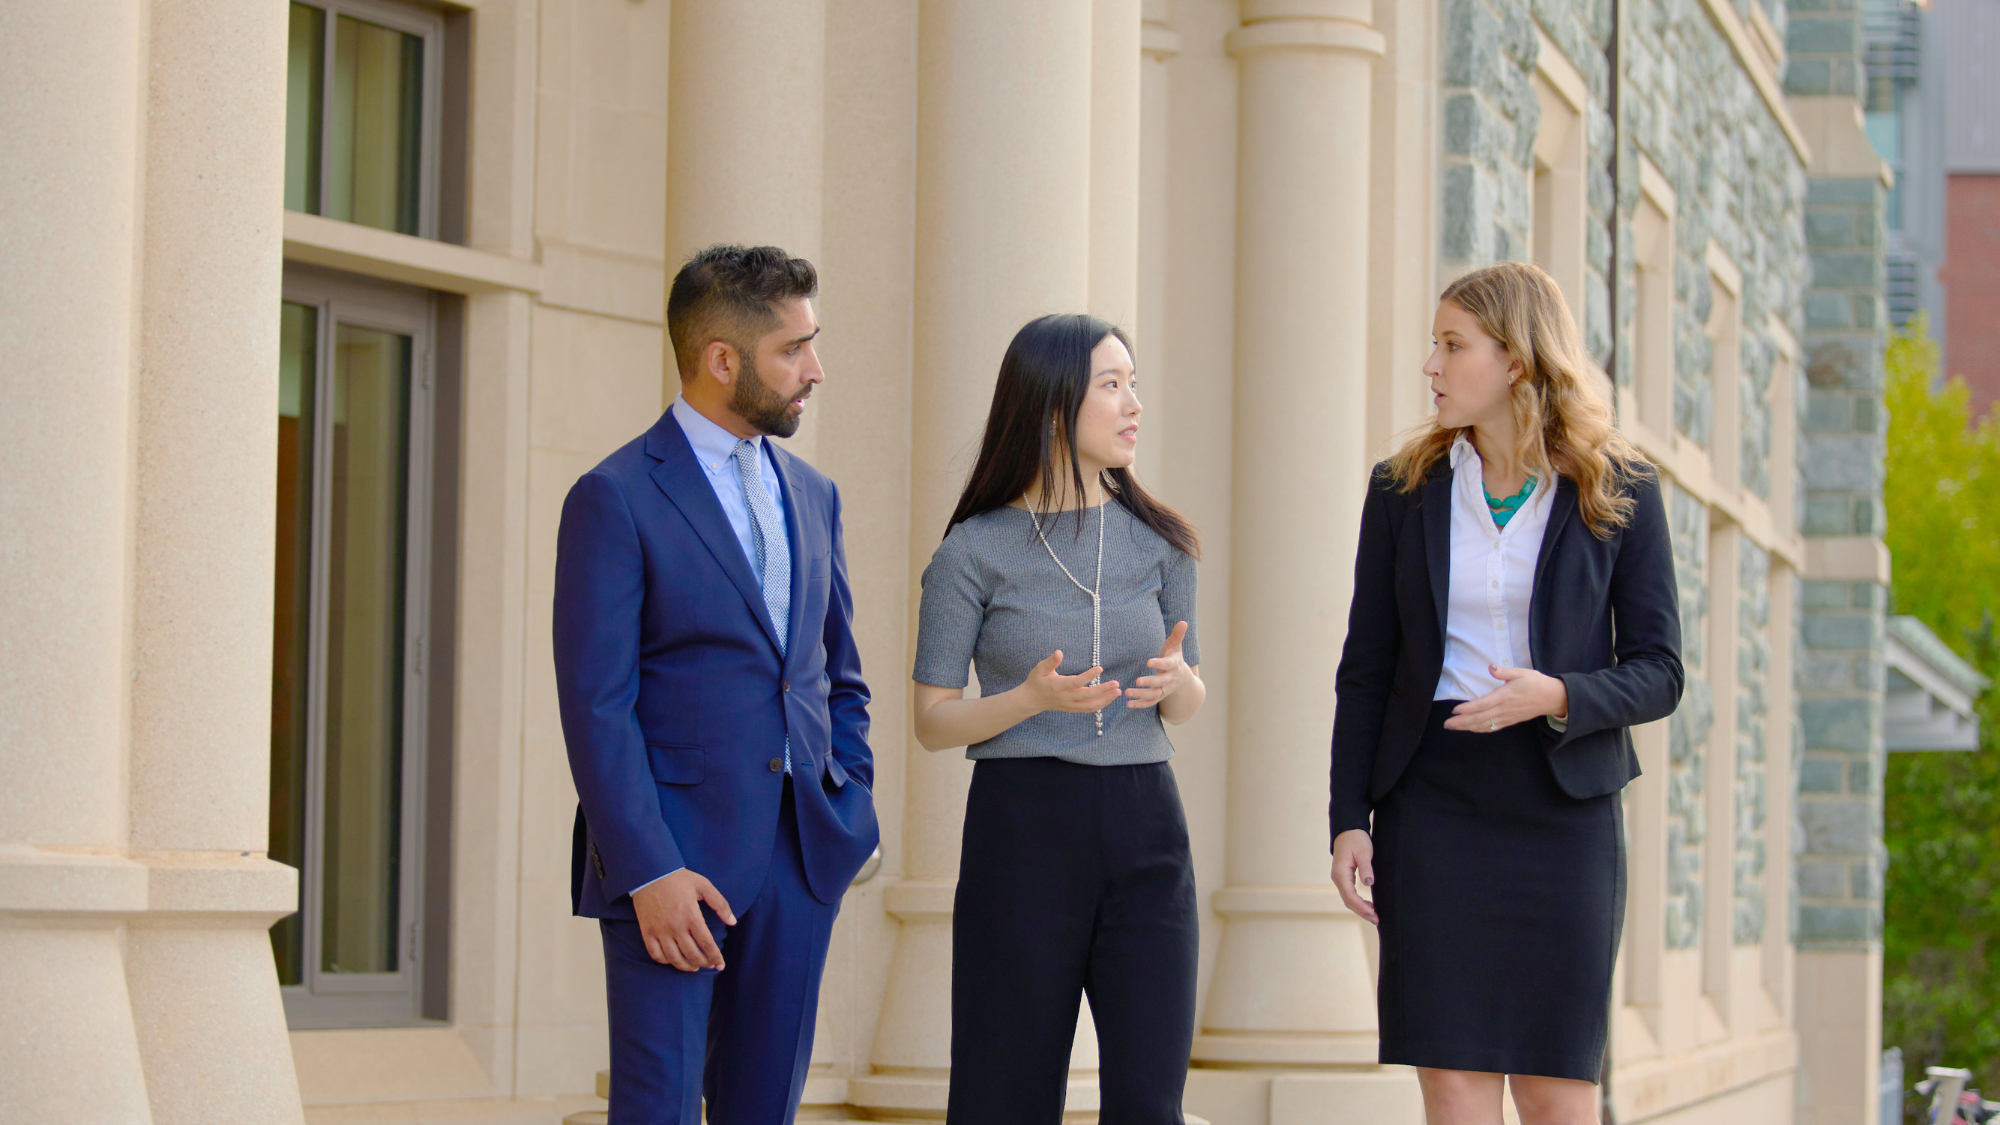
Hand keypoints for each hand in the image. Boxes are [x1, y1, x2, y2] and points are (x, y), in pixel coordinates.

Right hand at [631, 869, 735, 971]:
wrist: (650, 872)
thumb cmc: (678, 878)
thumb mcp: (704, 886)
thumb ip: (720, 904)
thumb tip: (732, 922)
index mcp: (692, 916)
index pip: (707, 944)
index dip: (715, 957)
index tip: (721, 965)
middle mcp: (676, 927)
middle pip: (692, 955)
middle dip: (703, 963)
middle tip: (709, 965)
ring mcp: (660, 931)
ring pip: (674, 958)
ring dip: (686, 967)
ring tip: (694, 967)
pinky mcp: (647, 932)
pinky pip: (656, 954)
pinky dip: (665, 961)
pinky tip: (673, 960)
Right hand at [1017, 650, 1121, 714]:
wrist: (1031, 700)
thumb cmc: (1036, 681)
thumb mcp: (1040, 668)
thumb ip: (1050, 661)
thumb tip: (1059, 652)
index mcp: (1058, 686)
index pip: (1076, 682)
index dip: (1089, 676)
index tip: (1100, 668)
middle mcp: (1066, 697)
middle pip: (1088, 696)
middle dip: (1103, 690)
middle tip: (1116, 684)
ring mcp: (1070, 705)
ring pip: (1090, 706)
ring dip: (1106, 700)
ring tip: (1117, 692)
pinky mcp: (1072, 709)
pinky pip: (1088, 709)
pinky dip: (1101, 705)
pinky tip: (1109, 698)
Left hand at [1125, 621, 1191, 708]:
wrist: (1183, 679)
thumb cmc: (1174, 657)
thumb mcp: (1176, 646)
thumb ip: (1177, 635)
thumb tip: (1183, 622)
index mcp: (1174, 665)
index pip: (1167, 664)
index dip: (1159, 663)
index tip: (1148, 662)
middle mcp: (1170, 679)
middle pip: (1161, 682)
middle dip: (1149, 682)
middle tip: (1137, 681)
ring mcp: (1165, 689)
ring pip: (1154, 694)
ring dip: (1141, 695)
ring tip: (1127, 692)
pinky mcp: (1159, 696)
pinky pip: (1150, 703)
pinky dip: (1140, 705)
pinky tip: (1128, 704)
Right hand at [1331, 828, 1377, 924]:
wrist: (1348, 830)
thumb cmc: (1356, 839)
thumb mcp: (1363, 852)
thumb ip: (1366, 868)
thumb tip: (1369, 883)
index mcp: (1340, 873)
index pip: (1350, 896)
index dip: (1362, 907)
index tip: (1374, 913)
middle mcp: (1337, 878)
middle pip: (1348, 901)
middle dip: (1362, 912)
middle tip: (1377, 920)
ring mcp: (1339, 878)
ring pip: (1348, 899)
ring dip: (1360, 909)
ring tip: (1374, 916)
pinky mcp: (1344, 877)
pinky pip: (1349, 894)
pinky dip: (1358, 902)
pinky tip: (1368, 906)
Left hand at [1442, 664, 1568, 732]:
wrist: (1553, 698)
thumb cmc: (1536, 683)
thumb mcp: (1521, 672)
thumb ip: (1504, 671)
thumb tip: (1490, 667)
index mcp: (1505, 696)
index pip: (1482, 704)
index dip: (1468, 709)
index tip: (1455, 711)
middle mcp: (1504, 709)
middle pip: (1480, 718)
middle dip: (1462, 722)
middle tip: (1446, 724)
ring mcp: (1507, 717)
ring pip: (1485, 725)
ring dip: (1468, 727)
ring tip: (1454, 727)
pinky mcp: (1511, 721)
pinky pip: (1493, 727)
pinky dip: (1481, 729)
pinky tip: (1472, 729)